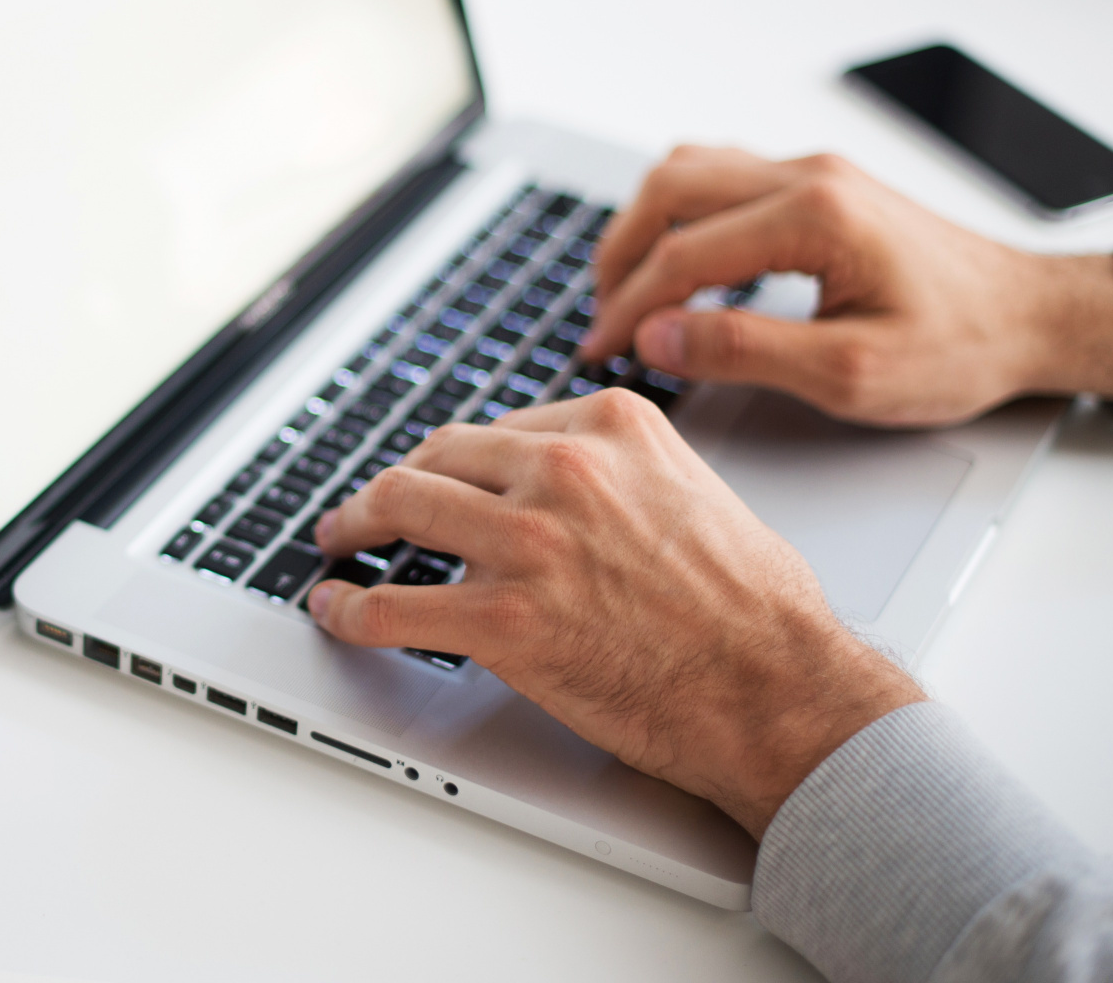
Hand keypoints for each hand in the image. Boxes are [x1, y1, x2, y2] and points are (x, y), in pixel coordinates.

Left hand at [305, 390, 925, 837]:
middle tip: (369, 507)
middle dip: (394, 482)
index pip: (499, 429)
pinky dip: (350, 610)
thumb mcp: (693, 489)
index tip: (439, 476)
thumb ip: (622, 474)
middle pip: (437, 456)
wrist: (775, 684)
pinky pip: (393, 608)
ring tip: (341, 542)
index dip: (457, 460)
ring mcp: (527, 543)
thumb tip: (572, 488)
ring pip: (402, 508)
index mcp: (611, 427)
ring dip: (357, 525)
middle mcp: (562, 470)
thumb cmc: (754, 606)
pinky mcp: (502, 620)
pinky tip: (336, 611)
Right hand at [580, 146, 1112, 426]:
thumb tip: (659, 335)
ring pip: (691, 170)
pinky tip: (677, 262)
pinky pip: (724, 176)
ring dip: (646, 225)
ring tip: (626, 288)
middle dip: (619, 254)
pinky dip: (681, 215)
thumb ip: (744, 351)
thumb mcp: (849, 374)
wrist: (1033, 317)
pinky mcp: (821, 186)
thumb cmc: (961, 347)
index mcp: (815, 217)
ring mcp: (815, 173)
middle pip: (670, 189)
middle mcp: (810, 177)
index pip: (683, 254)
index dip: (629, 307)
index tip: (601, 350)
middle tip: (599, 316)